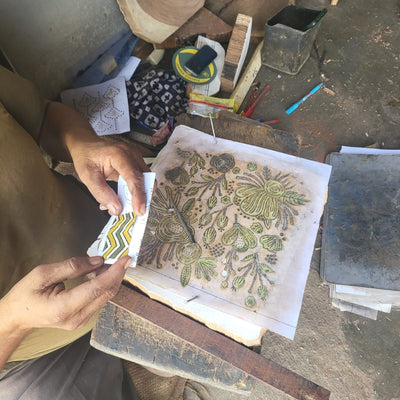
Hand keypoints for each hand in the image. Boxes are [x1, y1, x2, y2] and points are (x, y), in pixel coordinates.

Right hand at [0, 256, 129, 332]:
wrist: (17, 317)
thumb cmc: (26, 294)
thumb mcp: (42, 274)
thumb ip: (71, 266)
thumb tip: (98, 261)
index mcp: (64, 307)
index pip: (97, 288)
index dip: (114, 272)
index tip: (125, 259)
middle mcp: (76, 318)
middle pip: (106, 293)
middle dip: (117, 274)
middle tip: (123, 257)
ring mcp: (80, 322)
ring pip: (105, 297)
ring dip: (111, 279)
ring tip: (110, 262)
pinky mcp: (83, 319)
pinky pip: (99, 299)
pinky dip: (104, 285)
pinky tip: (100, 273)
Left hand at [39, 101, 150, 215]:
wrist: (87, 144)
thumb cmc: (86, 157)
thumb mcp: (87, 176)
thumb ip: (101, 193)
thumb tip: (117, 209)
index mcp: (119, 155)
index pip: (134, 177)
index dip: (138, 195)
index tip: (139, 211)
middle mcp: (132, 154)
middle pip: (146, 179)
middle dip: (143, 198)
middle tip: (136, 213)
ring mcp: (136, 158)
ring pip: (146, 181)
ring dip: (139, 196)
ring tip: (124, 205)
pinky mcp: (137, 163)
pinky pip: (141, 180)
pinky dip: (136, 191)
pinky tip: (123, 197)